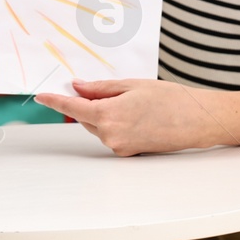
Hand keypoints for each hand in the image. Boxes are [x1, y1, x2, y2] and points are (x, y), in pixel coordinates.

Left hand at [33, 78, 214, 156]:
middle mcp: (111, 136)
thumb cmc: (171, 99)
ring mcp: (120, 148)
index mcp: (109, 115)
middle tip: (104, 88)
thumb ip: (100, 88)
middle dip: (89, 102)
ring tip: (133, 101)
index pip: (72, 108)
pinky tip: (137, 114)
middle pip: (86, 117)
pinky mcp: (129, 154)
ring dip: (104, 113)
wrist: (199, 121)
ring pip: (99, 127)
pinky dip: (116, 123)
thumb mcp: (132, 85)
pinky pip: (112, 135)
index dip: (55, 101)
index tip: (41, 96)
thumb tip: (77, 87)